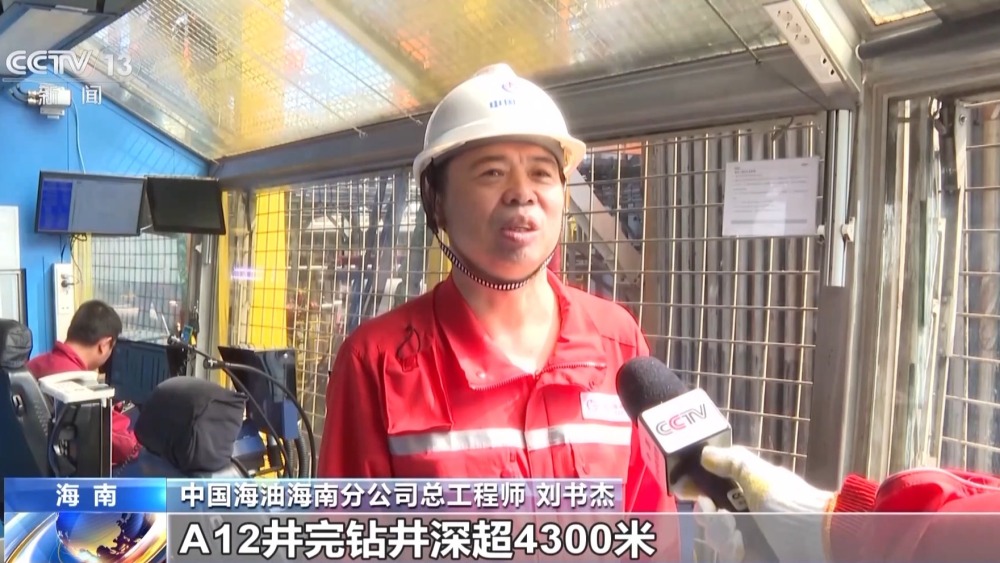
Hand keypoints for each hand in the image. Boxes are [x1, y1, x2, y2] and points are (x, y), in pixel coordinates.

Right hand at [676, 446, 834, 562]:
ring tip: (734, 532)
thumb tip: (704, 452)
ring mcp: (750, 536)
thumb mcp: (759, 475)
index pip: (714, 485)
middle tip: (714, 512)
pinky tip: (741, 546)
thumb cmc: (789, 503)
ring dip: (720, 533)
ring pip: (717, 536)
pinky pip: (729, 552)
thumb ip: (731, 461)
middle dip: (707, 514)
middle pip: (711, 514)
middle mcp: (747, 512)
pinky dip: (732, 549)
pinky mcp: (752, 554)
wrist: (820, 539)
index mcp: (748, 488)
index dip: (697, 486)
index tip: (683, 488)